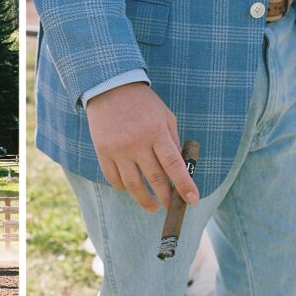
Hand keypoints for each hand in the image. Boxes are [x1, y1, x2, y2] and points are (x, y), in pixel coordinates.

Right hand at [85, 82, 199, 211]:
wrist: (110, 88)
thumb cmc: (143, 104)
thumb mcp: (165, 117)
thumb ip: (173, 142)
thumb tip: (179, 170)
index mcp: (157, 132)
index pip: (174, 165)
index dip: (184, 185)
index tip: (192, 200)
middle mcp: (137, 143)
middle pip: (154, 179)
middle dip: (166, 198)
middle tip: (171, 207)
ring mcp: (118, 149)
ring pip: (133, 185)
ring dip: (145, 200)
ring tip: (153, 207)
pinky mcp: (103, 152)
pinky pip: (114, 179)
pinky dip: (124, 189)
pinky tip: (132, 190)